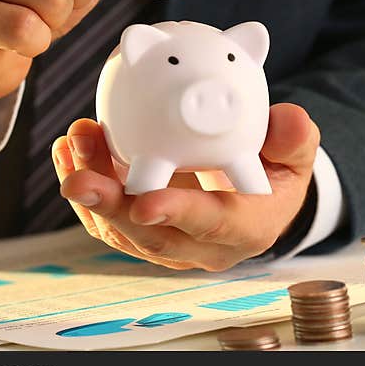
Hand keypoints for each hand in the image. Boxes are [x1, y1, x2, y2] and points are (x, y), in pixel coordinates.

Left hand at [51, 103, 320, 271]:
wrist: (253, 193)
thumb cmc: (274, 172)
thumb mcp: (296, 155)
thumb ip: (294, 139)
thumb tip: (289, 120)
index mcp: (244, 229)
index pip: (210, 226)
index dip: (177, 214)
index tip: (145, 203)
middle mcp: (199, 245)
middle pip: (149, 236)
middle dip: (111, 207)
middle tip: (80, 178)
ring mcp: (165, 240)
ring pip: (118, 227)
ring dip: (91, 188)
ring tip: (75, 141)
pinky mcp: (139, 229)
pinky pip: (104, 216)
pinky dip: (84, 182)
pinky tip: (68, 149)